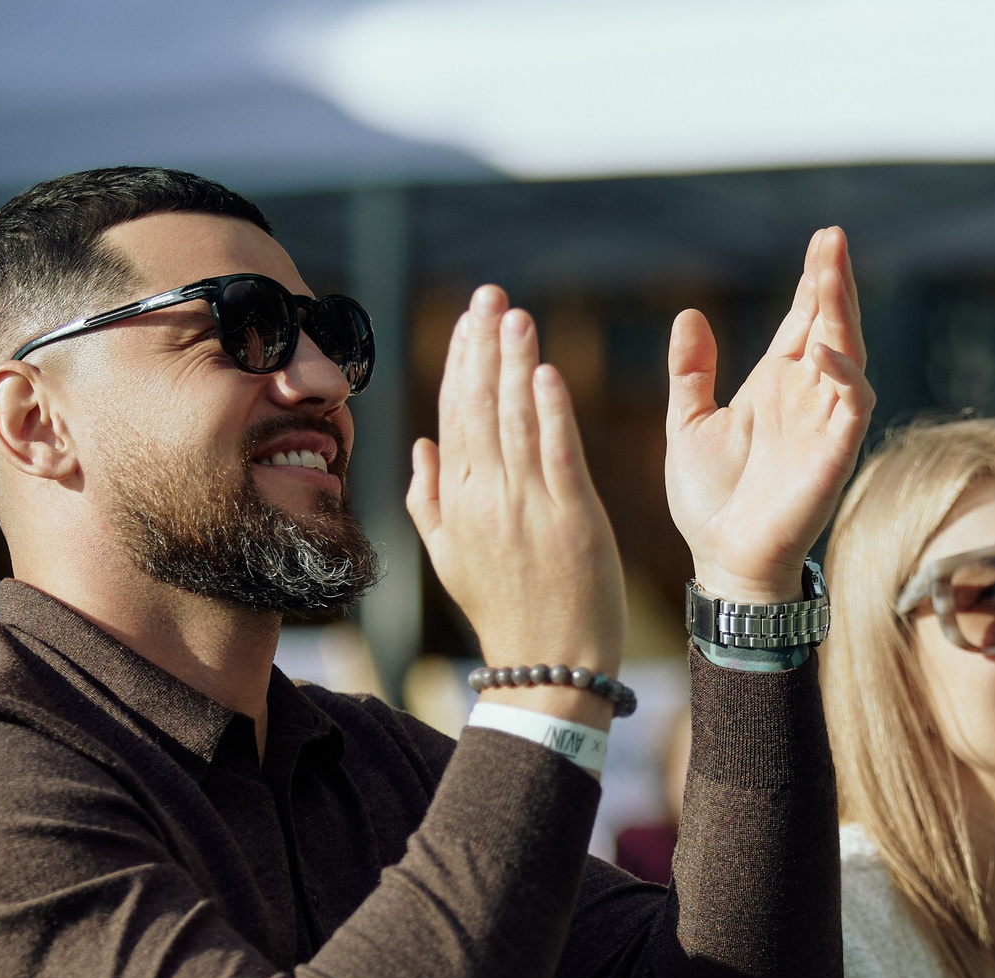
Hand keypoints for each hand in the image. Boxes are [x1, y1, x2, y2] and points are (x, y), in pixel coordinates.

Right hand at [408, 287, 625, 726]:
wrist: (550, 665)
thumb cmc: (504, 611)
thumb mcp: (449, 558)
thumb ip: (429, 499)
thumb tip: (421, 445)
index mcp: (455, 500)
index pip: (455, 414)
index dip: (462, 361)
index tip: (470, 318)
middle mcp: (485, 496)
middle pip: (481, 406)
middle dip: (485, 345)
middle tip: (492, 296)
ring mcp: (528, 507)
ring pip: (517, 421)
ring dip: (516, 363)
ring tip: (518, 316)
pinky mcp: (573, 518)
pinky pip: (558, 455)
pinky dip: (552, 412)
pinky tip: (548, 373)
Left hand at [665, 228, 874, 604]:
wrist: (722, 559)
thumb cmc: (710, 500)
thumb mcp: (688, 422)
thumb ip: (691, 372)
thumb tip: (689, 314)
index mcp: (776, 386)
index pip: (805, 320)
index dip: (815, 281)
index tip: (824, 238)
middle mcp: (807, 398)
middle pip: (832, 326)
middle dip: (834, 283)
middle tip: (833, 238)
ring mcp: (825, 425)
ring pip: (848, 356)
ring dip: (842, 315)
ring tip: (830, 272)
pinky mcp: (834, 457)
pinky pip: (853, 408)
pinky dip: (844, 377)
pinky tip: (824, 350)